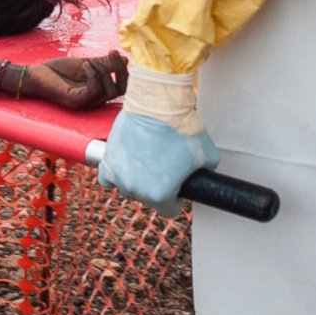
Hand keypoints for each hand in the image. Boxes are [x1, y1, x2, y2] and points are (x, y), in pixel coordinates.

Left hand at [29, 52, 127, 110]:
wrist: (36, 75)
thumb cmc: (58, 71)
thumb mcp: (86, 63)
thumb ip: (103, 63)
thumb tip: (125, 59)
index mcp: (99, 92)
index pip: (122, 87)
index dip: (124, 71)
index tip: (117, 52)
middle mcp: (95, 100)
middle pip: (120, 91)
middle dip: (120, 71)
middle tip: (113, 53)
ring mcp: (86, 102)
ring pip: (108, 91)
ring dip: (103, 70)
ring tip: (90, 60)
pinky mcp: (75, 101)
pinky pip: (94, 90)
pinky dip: (94, 75)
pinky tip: (85, 65)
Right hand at [98, 108, 219, 216]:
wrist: (157, 104)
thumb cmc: (182, 129)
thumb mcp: (208, 157)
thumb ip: (205, 175)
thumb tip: (203, 178)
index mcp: (160, 195)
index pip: (169, 210)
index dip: (177, 197)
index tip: (178, 184)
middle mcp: (137, 190)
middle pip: (148, 199)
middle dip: (157, 186)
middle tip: (164, 165)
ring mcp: (119, 176)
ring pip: (129, 188)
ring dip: (137, 179)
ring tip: (148, 158)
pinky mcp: (108, 160)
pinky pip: (108, 178)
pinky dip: (116, 173)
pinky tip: (127, 163)